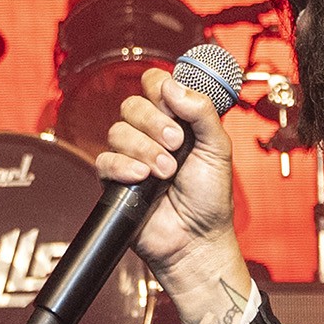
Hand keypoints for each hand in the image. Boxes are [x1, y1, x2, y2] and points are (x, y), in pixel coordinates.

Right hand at [99, 64, 241, 269]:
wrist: (196, 239)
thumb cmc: (210, 198)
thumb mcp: (218, 148)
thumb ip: (202, 112)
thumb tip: (174, 86)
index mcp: (176, 121)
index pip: (154, 84)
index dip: (160, 88)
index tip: (176, 106)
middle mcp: (151, 135)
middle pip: (132, 105)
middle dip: (155, 124)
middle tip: (176, 146)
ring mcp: (131, 157)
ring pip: (118, 131)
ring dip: (145, 149)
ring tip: (166, 172)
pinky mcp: (115, 180)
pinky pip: (105, 160)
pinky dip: (124, 166)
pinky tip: (142, 179)